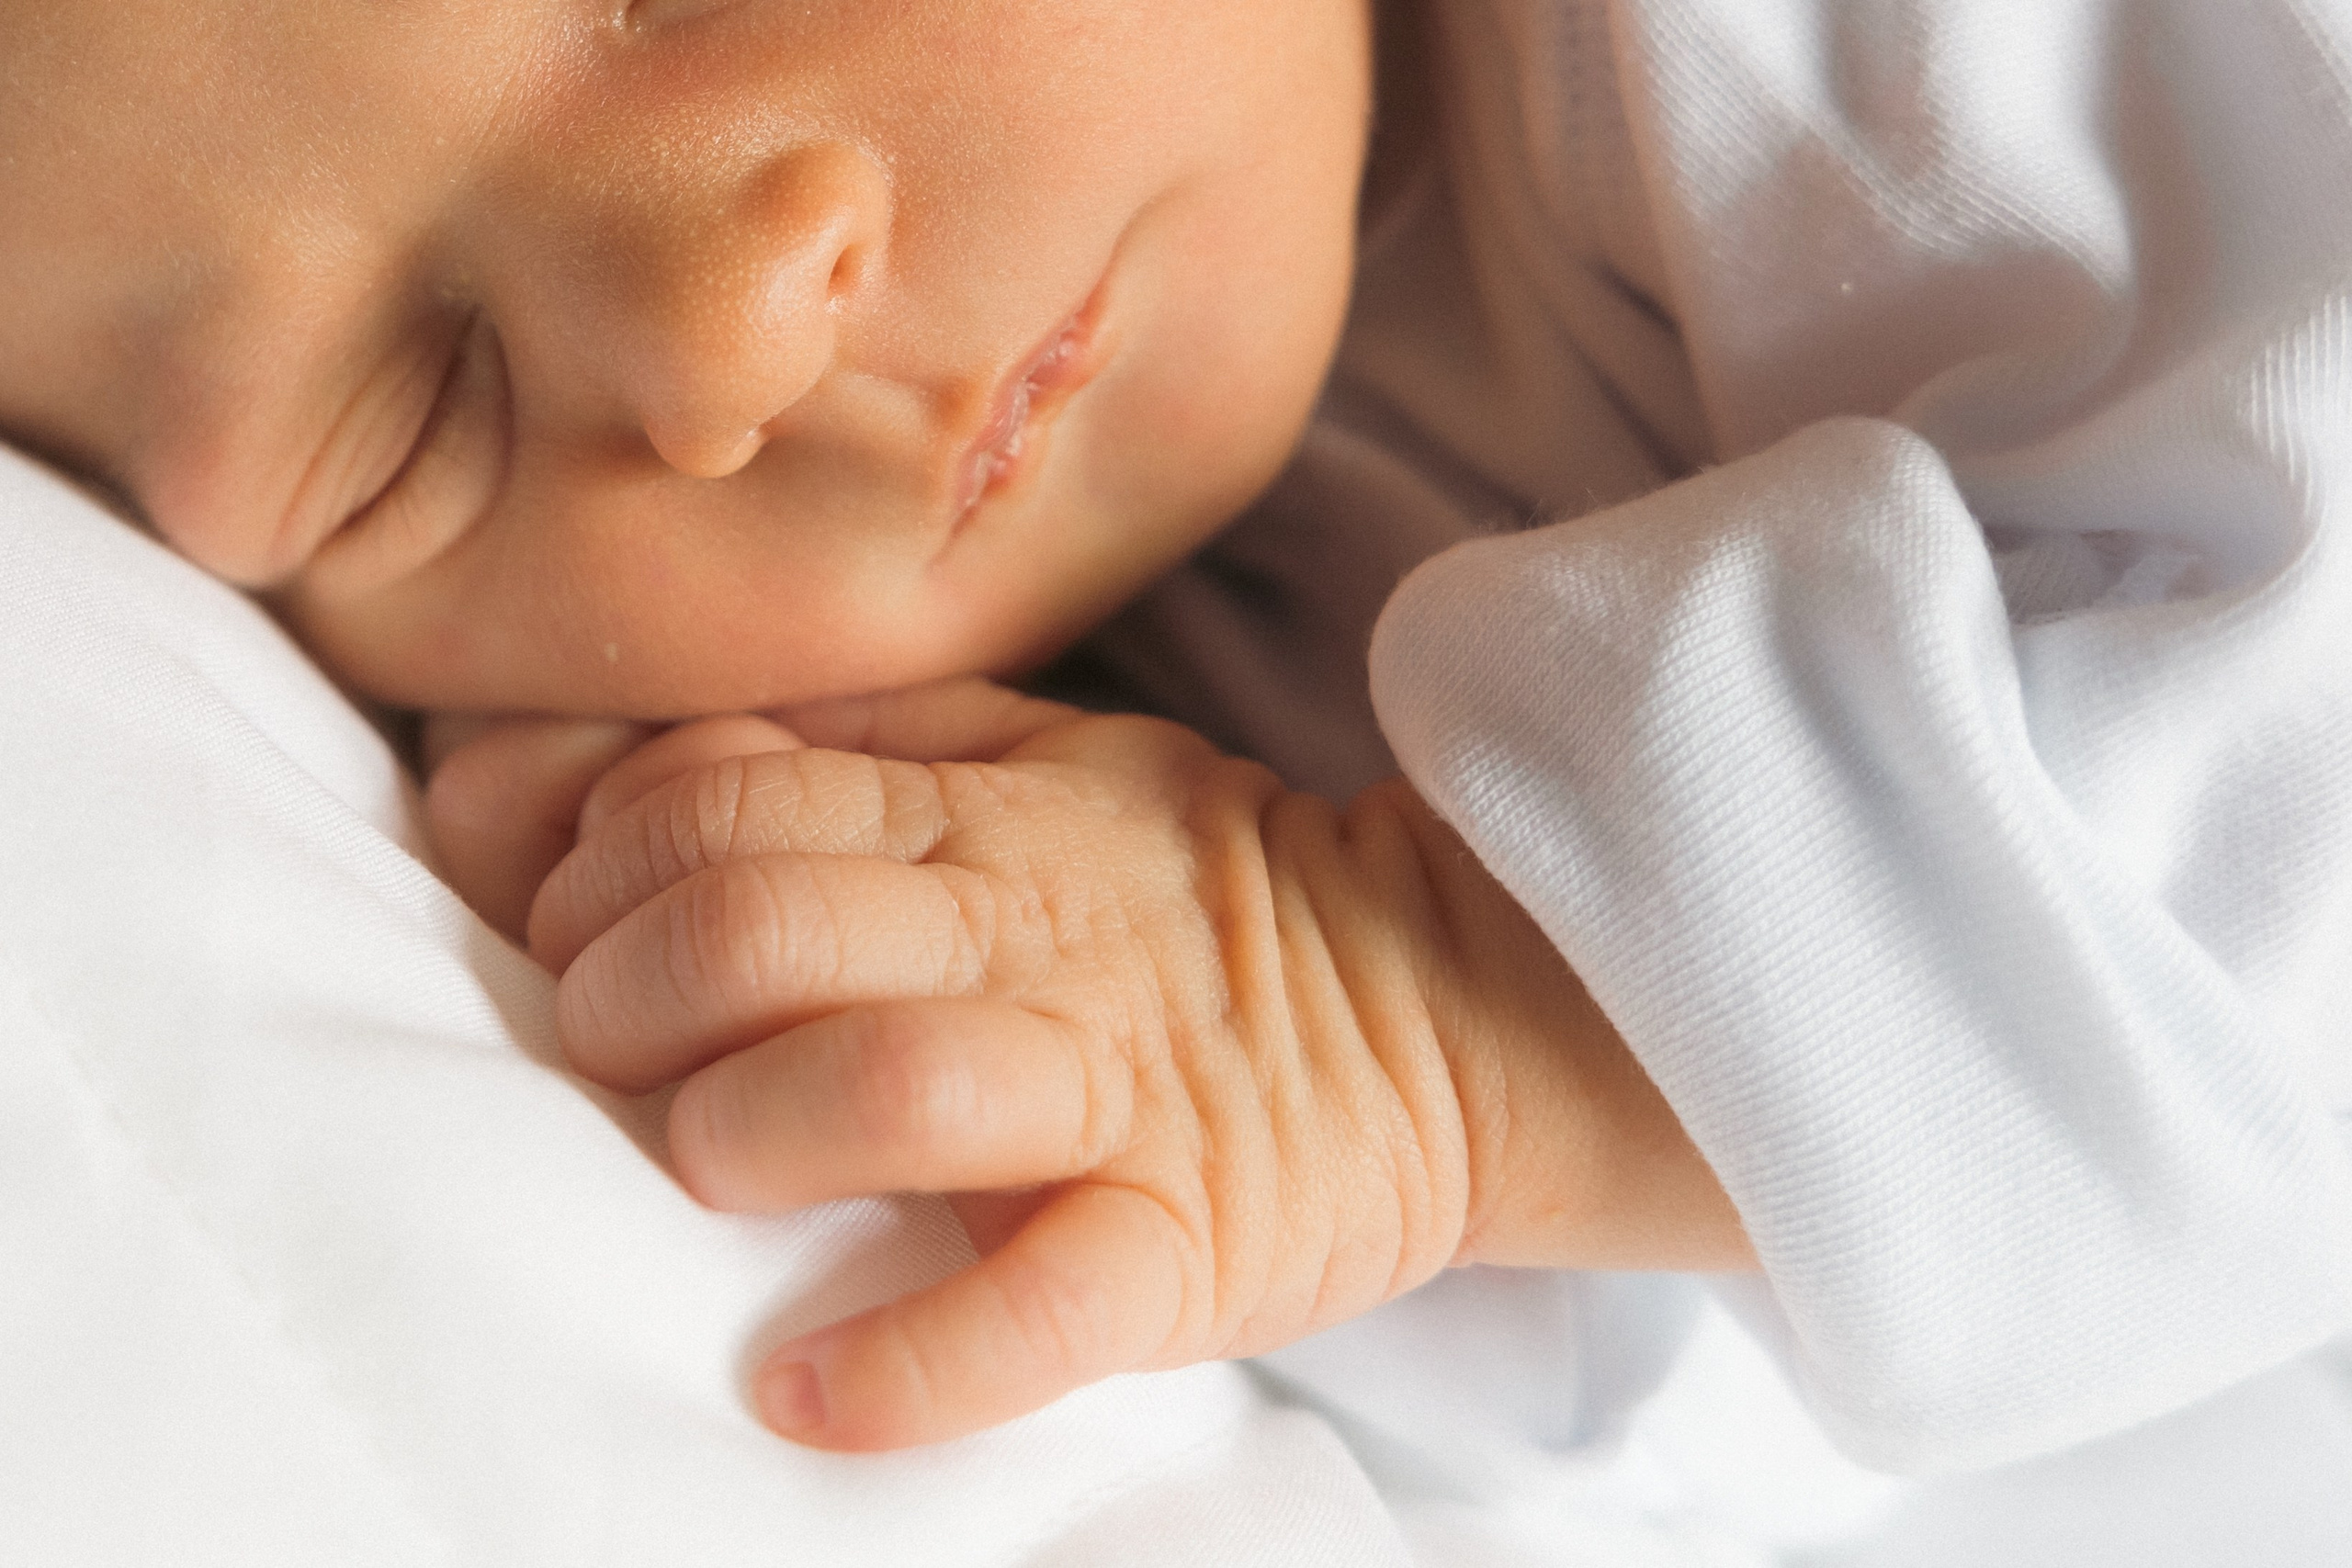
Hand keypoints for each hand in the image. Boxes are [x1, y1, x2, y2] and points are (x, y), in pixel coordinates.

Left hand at [498, 679, 1748, 1450]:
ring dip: (743, 1134)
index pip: (724, 803)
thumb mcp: (1047, 755)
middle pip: (763, 930)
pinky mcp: (1184, 1239)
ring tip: (713, 1169)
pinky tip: (802, 1392)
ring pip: (885, 1086)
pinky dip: (907, 1368)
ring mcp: (1113, 1092)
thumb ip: (859, 742)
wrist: (1450, 995)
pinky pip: (1038, 1310)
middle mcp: (1029, 936)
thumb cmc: (1197, 889)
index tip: (578, 933)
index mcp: (980, 817)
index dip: (602, 865)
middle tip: (612, 1052)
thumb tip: (637, 756)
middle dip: (625, 996)